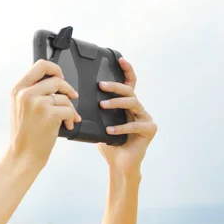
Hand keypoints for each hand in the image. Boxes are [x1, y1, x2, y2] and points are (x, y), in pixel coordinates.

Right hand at [10, 59, 80, 165]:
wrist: (23, 155)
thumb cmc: (25, 133)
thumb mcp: (20, 107)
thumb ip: (32, 91)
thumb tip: (55, 79)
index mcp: (18, 89)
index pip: (40, 65)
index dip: (55, 68)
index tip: (60, 77)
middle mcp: (26, 93)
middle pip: (56, 79)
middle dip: (68, 89)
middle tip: (72, 96)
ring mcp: (37, 103)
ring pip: (65, 97)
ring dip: (70, 108)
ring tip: (68, 118)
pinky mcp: (49, 114)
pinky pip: (69, 109)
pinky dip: (72, 118)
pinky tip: (68, 125)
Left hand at [97, 57, 157, 175]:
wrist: (119, 164)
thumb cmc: (109, 144)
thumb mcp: (98, 124)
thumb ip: (93, 112)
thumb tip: (73, 101)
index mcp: (127, 105)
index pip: (129, 83)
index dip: (127, 70)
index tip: (120, 59)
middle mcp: (138, 108)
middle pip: (129, 91)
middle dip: (115, 86)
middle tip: (100, 85)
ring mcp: (145, 117)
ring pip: (133, 103)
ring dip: (116, 104)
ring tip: (102, 106)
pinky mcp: (149, 129)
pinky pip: (136, 124)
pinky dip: (121, 127)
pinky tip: (110, 131)